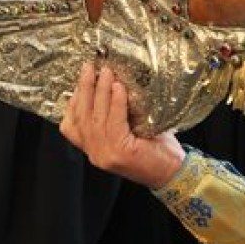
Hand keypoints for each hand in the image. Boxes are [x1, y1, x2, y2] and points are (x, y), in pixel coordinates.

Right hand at [60, 64, 184, 188]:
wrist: (173, 174)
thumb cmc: (155, 153)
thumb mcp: (127, 134)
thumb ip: (113, 119)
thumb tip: (110, 86)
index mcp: (94, 150)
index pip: (71, 126)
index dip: (74, 101)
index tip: (80, 81)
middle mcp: (96, 154)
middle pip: (82, 117)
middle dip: (84, 89)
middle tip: (89, 69)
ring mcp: (106, 154)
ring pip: (96, 118)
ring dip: (100, 91)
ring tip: (106, 73)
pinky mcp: (120, 152)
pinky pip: (114, 121)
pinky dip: (116, 102)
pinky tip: (119, 88)